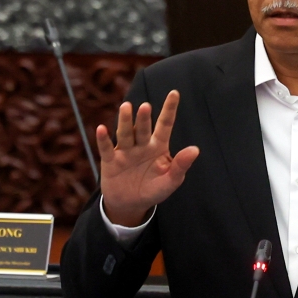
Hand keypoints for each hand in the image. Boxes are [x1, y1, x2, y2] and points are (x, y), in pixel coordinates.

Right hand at [97, 90, 199, 226]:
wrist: (131, 204)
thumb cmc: (154, 190)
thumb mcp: (171, 181)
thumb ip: (181, 165)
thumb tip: (195, 149)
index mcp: (158, 146)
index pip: (165, 125)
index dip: (169, 109)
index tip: (174, 93)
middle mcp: (141, 145)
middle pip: (143, 128)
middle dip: (144, 118)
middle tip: (146, 106)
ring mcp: (125, 152)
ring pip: (125, 134)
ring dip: (125, 121)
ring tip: (126, 108)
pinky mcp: (111, 162)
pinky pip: (106, 149)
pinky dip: (103, 140)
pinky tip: (101, 129)